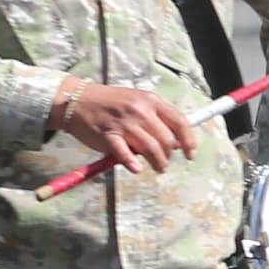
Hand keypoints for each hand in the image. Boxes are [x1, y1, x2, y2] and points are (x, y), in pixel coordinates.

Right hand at [48, 81, 197, 177]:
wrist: (78, 100)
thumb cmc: (111, 103)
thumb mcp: (138, 101)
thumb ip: (157, 117)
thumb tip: (176, 141)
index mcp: (151, 101)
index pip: (180, 122)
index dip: (189, 140)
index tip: (190, 154)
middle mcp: (141, 111)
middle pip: (167, 139)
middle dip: (169, 155)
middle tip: (164, 163)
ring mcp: (124, 123)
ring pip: (151, 149)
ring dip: (158, 163)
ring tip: (158, 168)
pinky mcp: (108, 135)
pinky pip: (125, 154)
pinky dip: (133, 164)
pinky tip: (136, 168)